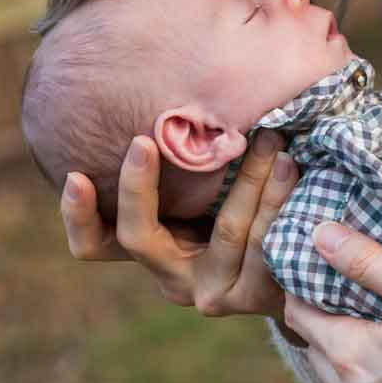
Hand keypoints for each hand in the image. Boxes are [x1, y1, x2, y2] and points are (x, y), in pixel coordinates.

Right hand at [60, 130, 297, 315]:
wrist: (306, 271)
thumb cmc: (250, 209)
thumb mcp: (211, 188)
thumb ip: (187, 163)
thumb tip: (167, 85)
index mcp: (153, 249)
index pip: (93, 244)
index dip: (78, 215)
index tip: (74, 175)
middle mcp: (173, 277)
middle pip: (137, 236)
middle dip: (137, 186)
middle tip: (143, 140)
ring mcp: (211, 292)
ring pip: (225, 230)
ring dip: (247, 177)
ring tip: (269, 136)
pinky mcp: (253, 297)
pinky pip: (264, 243)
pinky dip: (279, 199)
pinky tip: (293, 168)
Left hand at [282, 222, 381, 382]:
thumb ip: (369, 262)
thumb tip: (320, 235)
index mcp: (347, 355)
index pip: (298, 314)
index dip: (305, 288)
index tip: (320, 270)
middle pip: (315, 349)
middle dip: (325, 321)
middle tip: (350, 297)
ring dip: (348, 359)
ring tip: (377, 336)